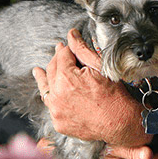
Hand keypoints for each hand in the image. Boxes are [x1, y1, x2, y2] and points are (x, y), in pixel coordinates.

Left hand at [31, 30, 149, 146]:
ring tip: (37, 71)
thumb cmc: (114, 95)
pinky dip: (52, 98)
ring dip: (44, 78)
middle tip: (59, 54)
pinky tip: (51, 93)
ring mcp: (56, 111)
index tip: (67, 47)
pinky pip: (51, 106)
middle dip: (56, 61)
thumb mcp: (100, 67)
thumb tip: (72, 35)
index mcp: (67, 78)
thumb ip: (82, 49)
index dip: (66, 50)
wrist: (119, 122)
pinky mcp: (58, 123)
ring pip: (46, 89)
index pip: (61, 56)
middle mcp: (57, 95)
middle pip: (51, 70)